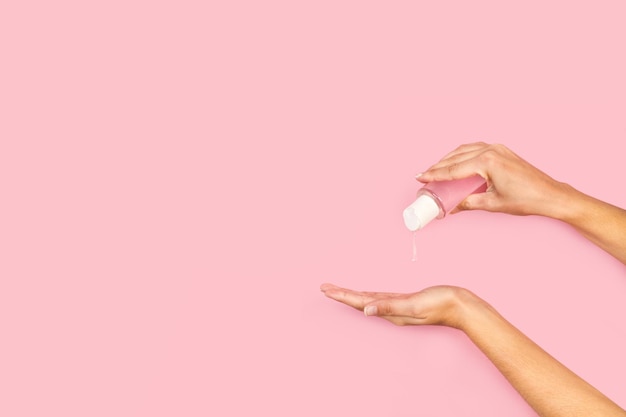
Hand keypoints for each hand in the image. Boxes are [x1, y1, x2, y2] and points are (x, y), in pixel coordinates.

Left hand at [320, 283, 476, 328]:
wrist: (462, 307)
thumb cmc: (441, 304)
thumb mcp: (414, 305)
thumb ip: (390, 307)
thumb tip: (365, 311)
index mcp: (390, 312)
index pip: (360, 302)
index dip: (342, 296)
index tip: (326, 290)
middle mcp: (391, 311)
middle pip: (360, 301)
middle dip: (341, 295)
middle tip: (324, 288)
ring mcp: (398, 307)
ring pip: (369, 300)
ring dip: (352, 295)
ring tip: (338, 291)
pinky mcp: (406, 301)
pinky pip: (381, 298)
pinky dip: (368, 295)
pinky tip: (365, 296)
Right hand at [418, 142, 571, 217]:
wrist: (551, 195)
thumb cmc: (526, 200)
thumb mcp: (492, 204)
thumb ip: (468, 203)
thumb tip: (451, 208)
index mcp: (488, 162)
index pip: (453, 169)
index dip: (435, 174)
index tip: (420, 178)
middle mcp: (491, 150)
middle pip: (456, 157)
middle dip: (438, 166)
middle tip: (424, 176)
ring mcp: (498, 148)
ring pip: (464, 150)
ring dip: (449, 159)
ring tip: (436, 170)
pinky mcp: (502, 150)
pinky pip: (475, 148)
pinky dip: (462, 155)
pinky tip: (456, 162)